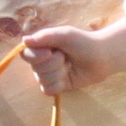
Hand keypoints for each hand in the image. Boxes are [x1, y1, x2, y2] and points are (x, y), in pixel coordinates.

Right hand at [11, 15, 125, 94]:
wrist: (102, 57)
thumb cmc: (84, 42)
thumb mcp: (64, 34)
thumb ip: (44, 37)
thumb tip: (24, 40)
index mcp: (41, 46)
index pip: (26, 54)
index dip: (37, 56)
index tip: (51, 51)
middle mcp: (41, 61)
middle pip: (35, 69)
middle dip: (54, 63)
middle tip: (66, 56)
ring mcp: (48, 74)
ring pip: (43, 80)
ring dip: (59, 73)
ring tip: (70, 65)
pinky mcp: (57, 86)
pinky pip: (48, 90)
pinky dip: (59, 84)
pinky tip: (68, 76)